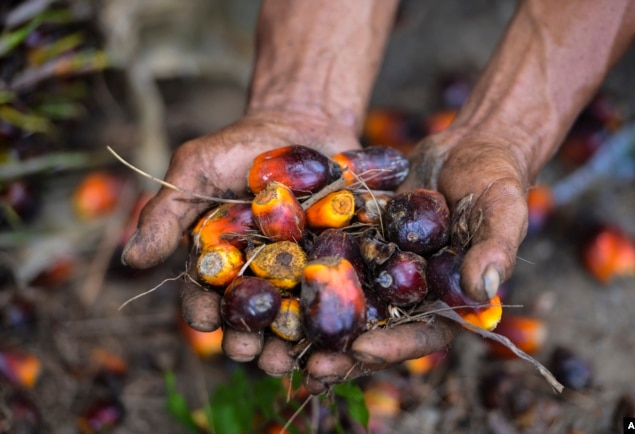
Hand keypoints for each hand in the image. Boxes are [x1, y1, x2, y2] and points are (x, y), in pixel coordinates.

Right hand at [121, 110, 459, 392]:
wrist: (303, 122)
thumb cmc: (241, 146)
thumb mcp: (196, 169)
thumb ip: (166, 212)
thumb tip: (131, 259)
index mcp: (219, 260)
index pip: (204, 294)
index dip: (203, 310)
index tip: (207, 321)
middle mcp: (257, 275)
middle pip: (249, 317)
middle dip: (246, 339)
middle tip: (249, 352)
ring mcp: (299, 272)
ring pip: (292, 318)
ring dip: (289, 343)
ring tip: (291, 360)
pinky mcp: (338, 264)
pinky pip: (337, 295)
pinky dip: (335, 317)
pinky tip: (337, 334)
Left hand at [298, 126, 531, 393]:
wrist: (466, 146)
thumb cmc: (495, 180)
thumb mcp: (502, 210)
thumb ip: (495, 250)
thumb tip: (482, 293)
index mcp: (449, 301)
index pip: (423, 336)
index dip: (393, 347)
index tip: (361, 351)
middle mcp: (413, 294)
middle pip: (377, 332)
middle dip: (344, 353)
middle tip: (310, 366)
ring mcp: (384, 271)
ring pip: (349, 307)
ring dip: (318, 327)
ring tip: (282, 345)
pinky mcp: (363, 246)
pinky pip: (335, 265)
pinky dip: (310, 279)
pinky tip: (278, 288)